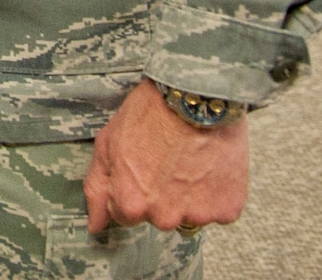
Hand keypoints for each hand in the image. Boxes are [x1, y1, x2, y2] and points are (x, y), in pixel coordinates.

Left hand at [84, 80, 247, 234]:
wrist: (195, 97)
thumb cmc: (150, 114)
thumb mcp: (107, 144)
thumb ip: (97, 189)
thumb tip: (95, 225)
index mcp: (131, 204)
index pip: (125, 215)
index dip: (131, 188)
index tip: (142, 167)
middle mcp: (164, 217)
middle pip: (158, 217)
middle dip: (160, 195)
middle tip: (166, 160)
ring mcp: (198, 215)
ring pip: (189, 215)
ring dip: (189, 196)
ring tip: (190, 160)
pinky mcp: (227, 209)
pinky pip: (218, 210)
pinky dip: (216, 193)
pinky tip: (209, 165)